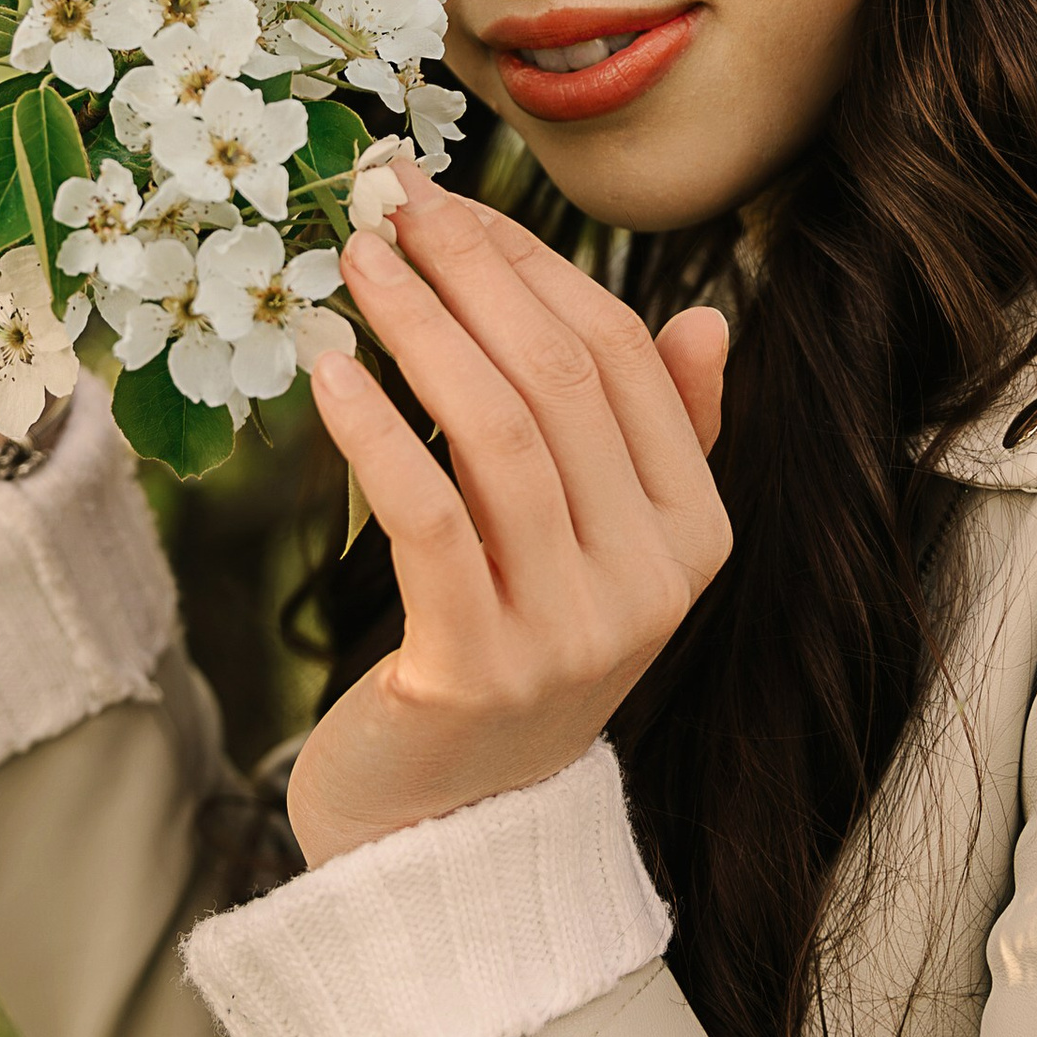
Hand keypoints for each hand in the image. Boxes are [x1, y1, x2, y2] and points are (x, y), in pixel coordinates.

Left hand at [293, 159, 730, 861]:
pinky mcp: (474, 672)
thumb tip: (709, 317)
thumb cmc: (518, 655)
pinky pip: (427, 520)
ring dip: (417, 331)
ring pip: (496, 437)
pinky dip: (375, 432)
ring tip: (354, 265)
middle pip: (559, 384)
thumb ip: (663, 439)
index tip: (452, 202)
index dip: (532, 266)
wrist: (453, 834)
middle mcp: (649, 583)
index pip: (621, 360)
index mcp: (696, 535)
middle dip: (471, 275)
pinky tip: (327, 372)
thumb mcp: (610, 552)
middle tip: (390, 203)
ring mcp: (568, 633)